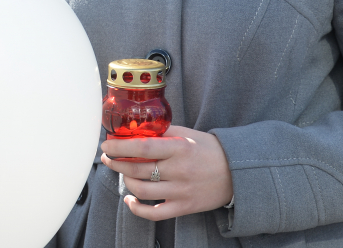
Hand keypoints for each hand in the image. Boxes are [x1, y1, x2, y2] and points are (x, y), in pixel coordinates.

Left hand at [100, 125, 233, 220]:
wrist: (237, 172)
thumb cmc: (209, 149)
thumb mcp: (187, 134)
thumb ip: (162, 132)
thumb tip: (135, 129)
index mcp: (179, 148)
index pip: (142, 148)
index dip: (119, 147)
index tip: (106, 145)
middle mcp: (179, 170)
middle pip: (137, 169)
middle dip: (115, 163)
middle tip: (107, 158)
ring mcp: (181, 191)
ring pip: (141, 190)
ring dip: (124, 181)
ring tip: (121, 173)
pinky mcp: (184, 207)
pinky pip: (154, 213)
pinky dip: (136, 208)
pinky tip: (130, 200)